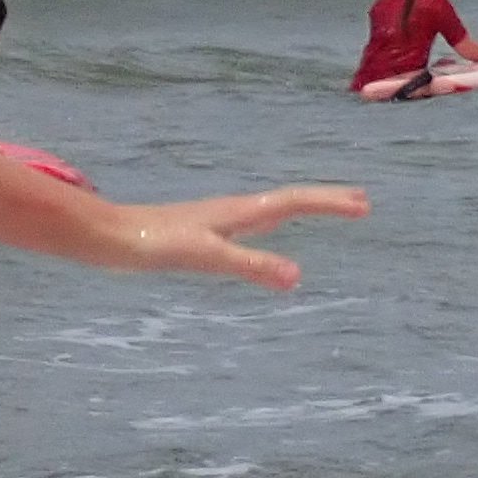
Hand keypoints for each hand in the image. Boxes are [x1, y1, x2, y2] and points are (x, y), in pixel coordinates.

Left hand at [102, 185, 366, 289]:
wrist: (112, 237)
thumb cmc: (158, 244)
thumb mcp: (209, 258)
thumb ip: (251, 266)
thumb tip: (297, 277)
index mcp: (241, 212)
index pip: (296, 202)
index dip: (331, 203)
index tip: (365, 205)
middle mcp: (234, 210)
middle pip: (290, 200)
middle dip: (325, 201)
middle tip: (361, 201)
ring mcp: (218, 220)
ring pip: (271, 209)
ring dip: (302, 207)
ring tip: (323, 210)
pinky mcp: (202, 231)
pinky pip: (252, 223)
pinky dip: (273, 223)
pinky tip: (261, 234)